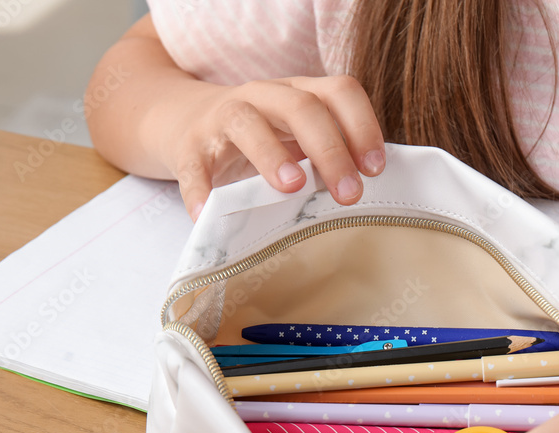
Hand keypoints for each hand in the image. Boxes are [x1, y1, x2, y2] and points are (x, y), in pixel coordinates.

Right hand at [161, 75, 384, 219]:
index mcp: (298, 93)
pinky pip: (194, 165)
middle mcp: (263, 96)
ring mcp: (222, 117)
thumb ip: (328, 155)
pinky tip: (210, 214)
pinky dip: (201, 189)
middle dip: (330, 150)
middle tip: (349, 194)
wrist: (183, 121)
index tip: (375, 168)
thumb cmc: (260, 136)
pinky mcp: (189, 146)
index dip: (362, 126)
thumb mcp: (297, 138)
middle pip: (301, 107)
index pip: (339, 91)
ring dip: (272, 155)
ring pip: (246, 122)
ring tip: (292, 187)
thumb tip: (365, 189)